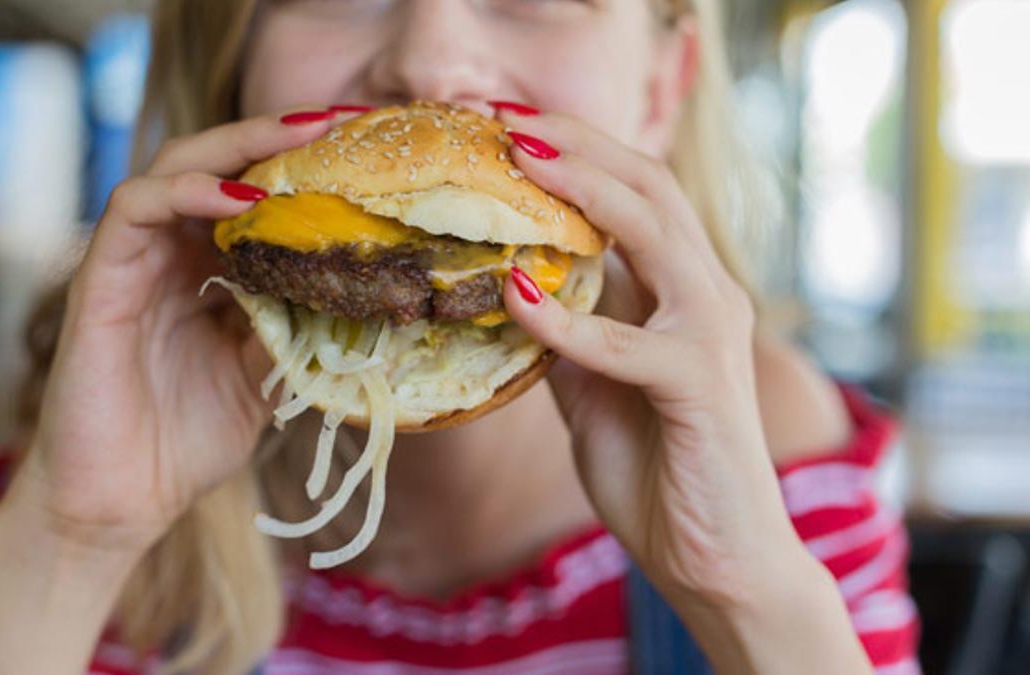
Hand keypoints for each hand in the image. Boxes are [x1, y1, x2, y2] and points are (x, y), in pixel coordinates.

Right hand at [8, 110, 339, 555]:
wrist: (121, 504)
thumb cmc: (185, 443)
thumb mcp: (261, 379)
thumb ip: (293, 330)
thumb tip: (356, 293)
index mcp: (209, 274)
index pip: (252, 197)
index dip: (301, 170)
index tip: (361, 149)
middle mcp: (171, 256)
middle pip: (218, 166)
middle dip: (276, 136)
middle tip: (338, 122)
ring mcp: (133, 263)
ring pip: (175, 169)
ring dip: (236, 148)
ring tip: (297, 140)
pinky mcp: (100, 280)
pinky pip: (134, 210)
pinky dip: (184, 192)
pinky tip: (237, 197)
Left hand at [496, 112, 813, 607]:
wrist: (715, 557)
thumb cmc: (656, 469)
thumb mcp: (590, 389)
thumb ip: (564, 338)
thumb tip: (508, 297)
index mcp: (681, 290)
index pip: (636, 193)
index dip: (578, 153)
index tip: (507, 128)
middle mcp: (706, 294)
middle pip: (650, 188)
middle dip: (580, 145)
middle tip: (507, 119)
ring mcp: (709, 334)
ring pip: (654, 234)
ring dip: (583, 194)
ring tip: (521, 163)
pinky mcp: (701, 385)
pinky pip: (628, 342)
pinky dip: (569, 320)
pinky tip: (516, 295)